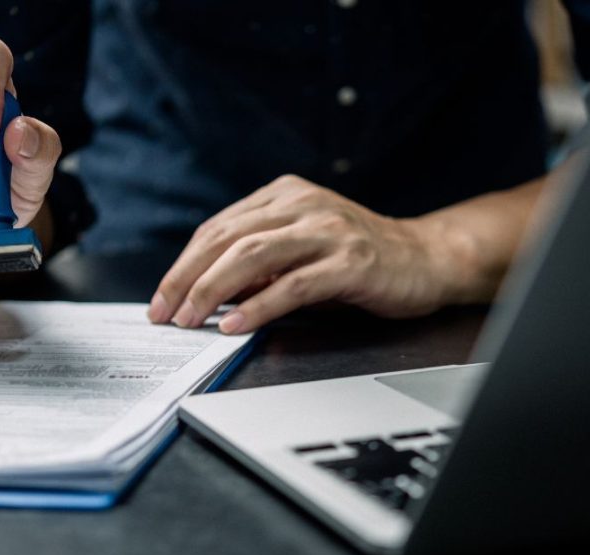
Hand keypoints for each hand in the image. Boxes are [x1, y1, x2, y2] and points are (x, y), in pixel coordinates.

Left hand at [148, 175, 457, 333]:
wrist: (427, 259)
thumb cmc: (360, 257)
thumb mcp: (302, 247)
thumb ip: (259, 261)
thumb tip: (205, 292)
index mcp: (285, 195)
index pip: (218, 228)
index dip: (184, 264)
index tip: (162, 297)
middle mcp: (303, 205)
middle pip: (227, 239)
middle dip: (187, 279)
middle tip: (164, 313)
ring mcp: (328, 231)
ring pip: (252, 257)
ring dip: (212, 291)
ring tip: (189, 319)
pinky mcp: (350, 262)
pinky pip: (292, 286)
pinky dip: (257, 308)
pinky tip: (235, 325)